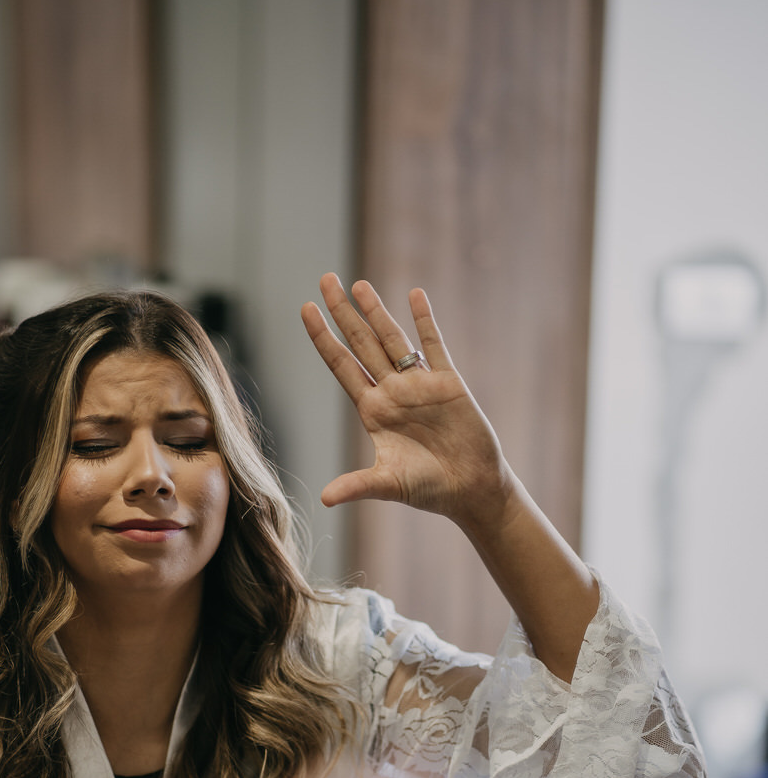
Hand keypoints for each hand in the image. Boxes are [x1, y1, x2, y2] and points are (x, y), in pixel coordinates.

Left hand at [301, 274, 512, 528]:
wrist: (471, 490)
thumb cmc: (428, 489)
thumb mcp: (388, 485)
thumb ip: (357, 485)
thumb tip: (324, 499)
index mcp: (372, 411)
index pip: (341, 366)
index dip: (323, 338)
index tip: (305, 308)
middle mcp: (391, 392)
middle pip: (361, 343)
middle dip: (342, 312)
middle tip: (325, 278)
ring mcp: (419, 385)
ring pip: (393, 339)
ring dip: (376, 311)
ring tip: (357, 284)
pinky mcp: (449, 382)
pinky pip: (434, 345)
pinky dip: (424, 320)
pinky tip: (414, 295)